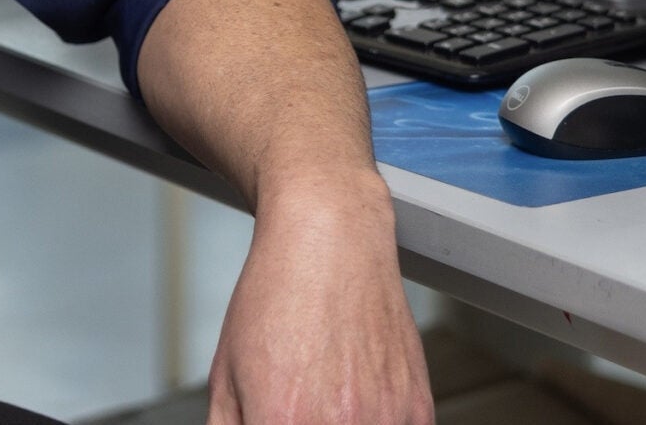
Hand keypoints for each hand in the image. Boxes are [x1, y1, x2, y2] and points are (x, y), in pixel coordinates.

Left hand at [205, 172, 431, 424]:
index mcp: (281, 422)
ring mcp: (385, 421)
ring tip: (328, 399)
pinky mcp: (418, 410)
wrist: (330, 239)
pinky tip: (356, 399)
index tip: (272, 422)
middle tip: (300, 409)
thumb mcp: (227, 373)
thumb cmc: (278, 295)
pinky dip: (377, 424)